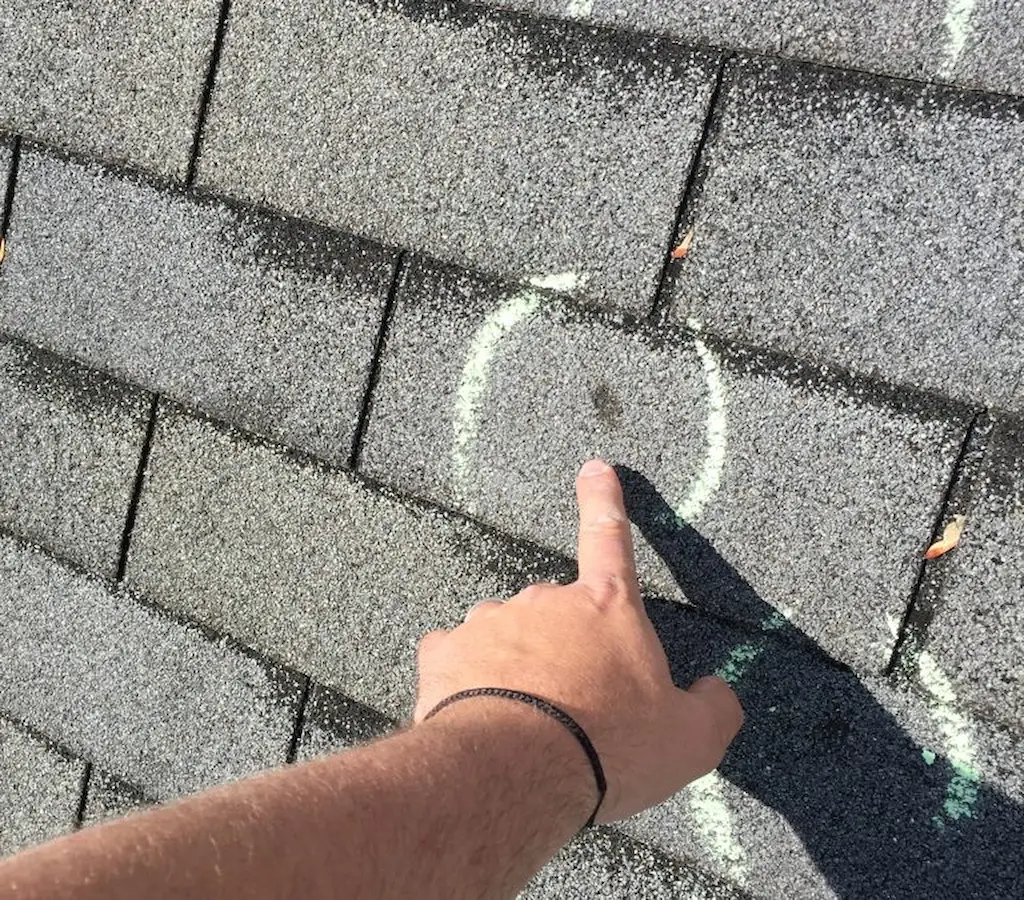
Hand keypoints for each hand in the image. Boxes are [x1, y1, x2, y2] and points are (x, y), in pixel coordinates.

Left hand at [414, 459, 742, 822]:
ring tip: (527, 723)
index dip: (604, 500)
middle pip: (557, 614)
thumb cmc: (611, 749)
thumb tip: (718, 691)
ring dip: (515, 667)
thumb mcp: (691, 739)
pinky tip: (478, 713)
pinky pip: (458, 658)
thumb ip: (713, 706)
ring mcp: (491, 622)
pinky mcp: (446, 653)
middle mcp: (547, 601)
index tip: (595, 467)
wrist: (519, 774)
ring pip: (507, 636)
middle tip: (573, 708)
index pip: (610, 537)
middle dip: (563, 649)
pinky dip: (467, 681)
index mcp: (607, 607)